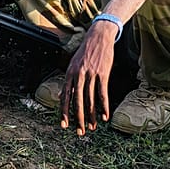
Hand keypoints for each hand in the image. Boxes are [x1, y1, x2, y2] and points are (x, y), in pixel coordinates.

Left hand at [60, 21, 116, 135]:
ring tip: (93, 127)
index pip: (65, 97)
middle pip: (78, 102)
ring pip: (90, 100)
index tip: (64, 125)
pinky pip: (102, 94)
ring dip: (92, 116)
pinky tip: (105, 117)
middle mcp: (78, 75)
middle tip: (80, 132)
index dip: (64, 112)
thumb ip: (69, 80)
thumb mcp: (73, 63)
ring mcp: (91, 74)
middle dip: (78, 119)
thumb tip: (65, 95)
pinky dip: (104, 107)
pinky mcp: (103, 74)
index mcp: (69, 73)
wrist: (98, 37)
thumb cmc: (86, 52)